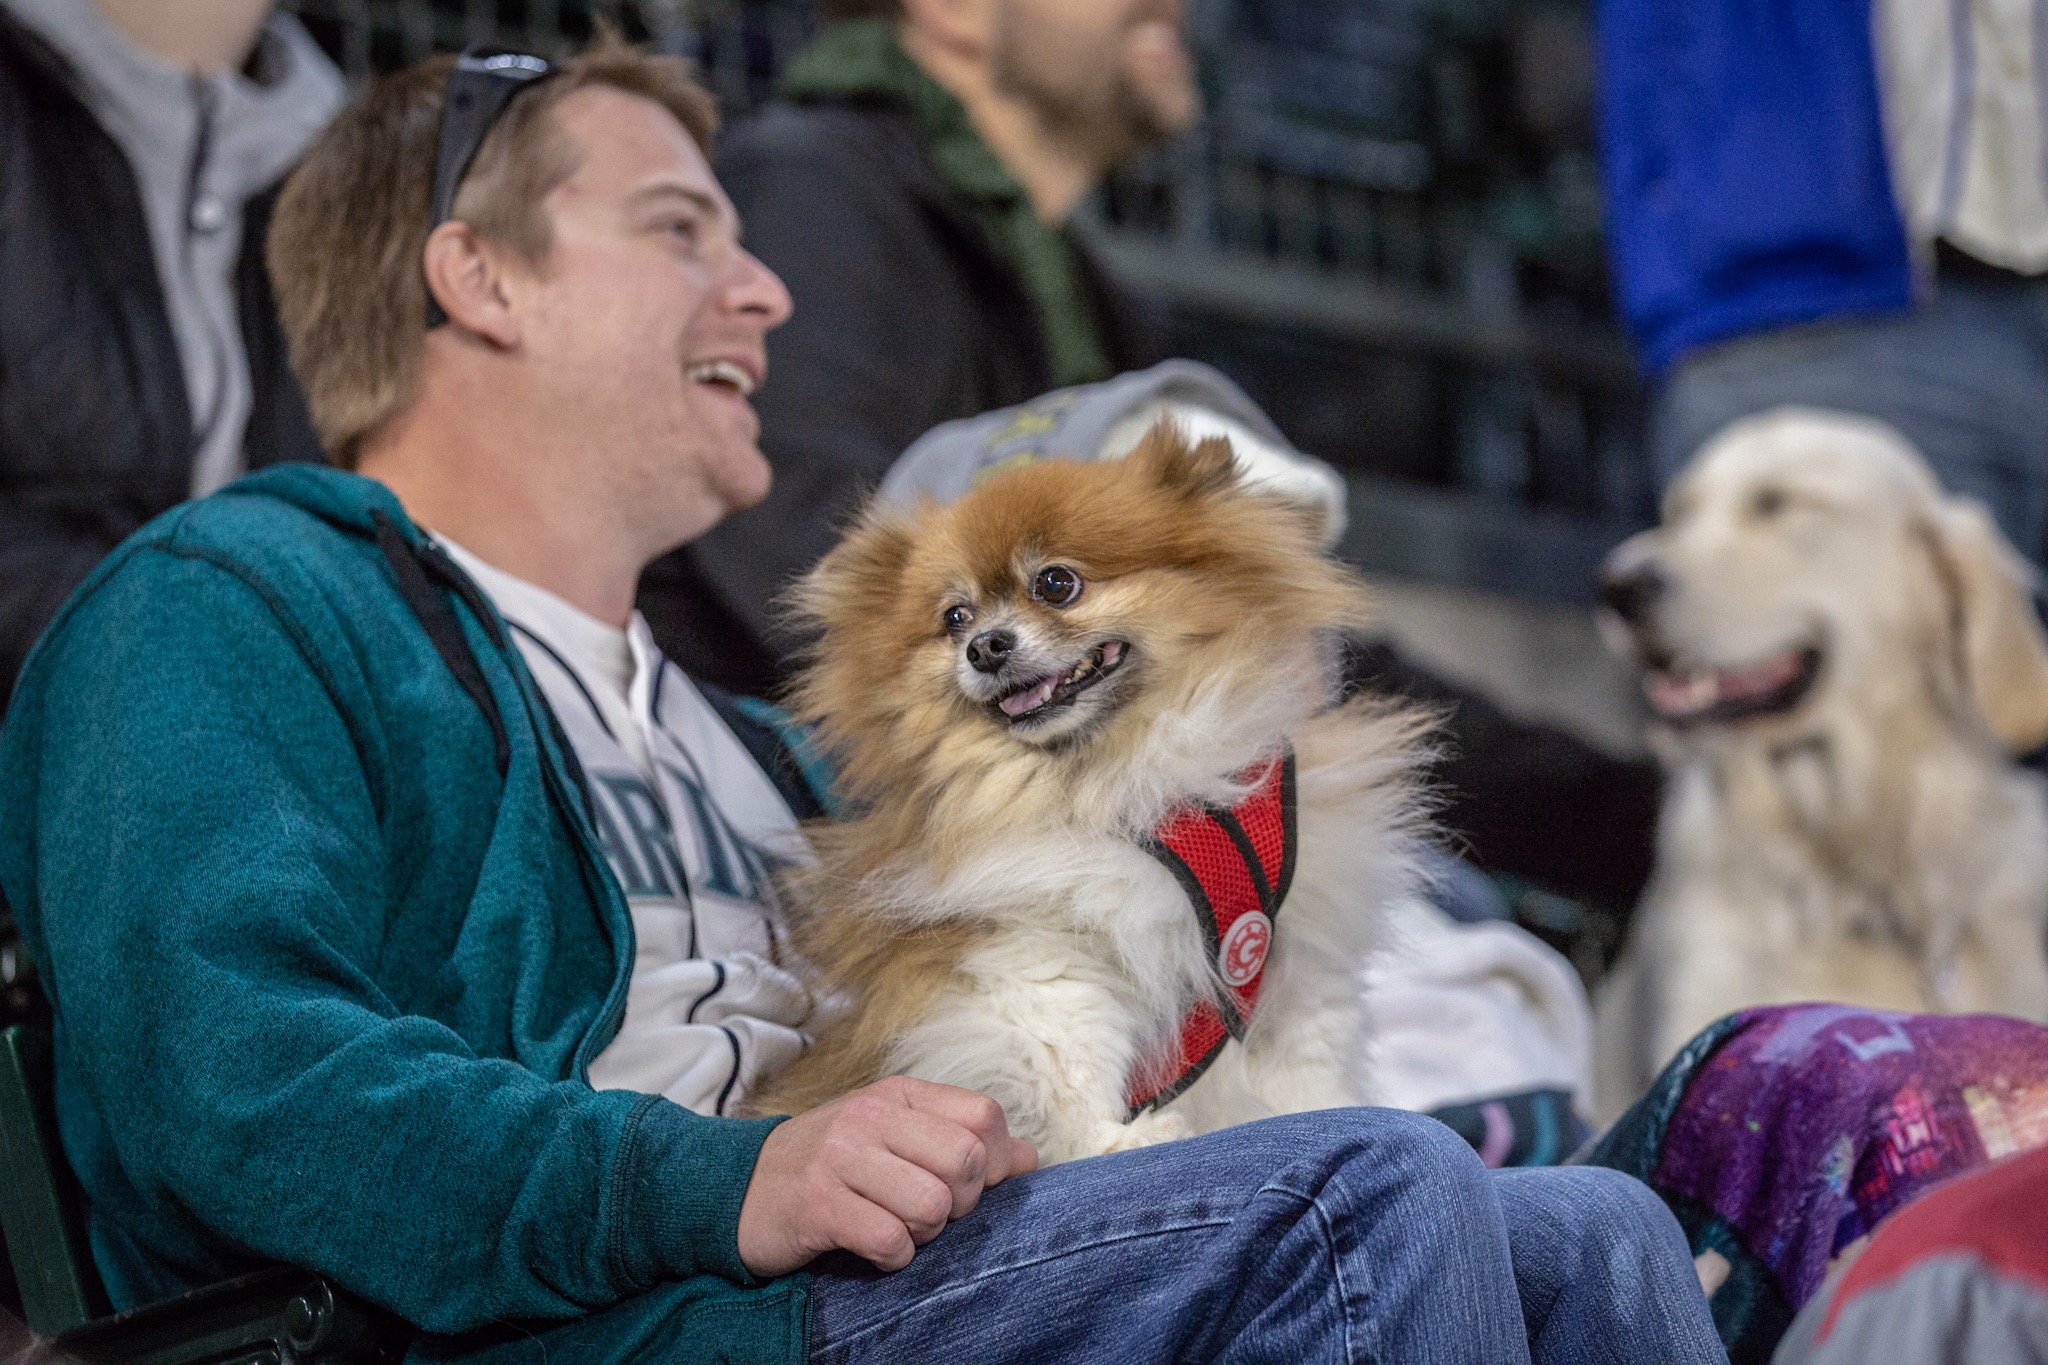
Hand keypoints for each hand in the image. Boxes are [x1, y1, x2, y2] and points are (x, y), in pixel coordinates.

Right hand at [736, 1076, 1037, 1276]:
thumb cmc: (833, 1164)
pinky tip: (875, 1248)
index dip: (992, 1162)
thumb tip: (1028, 1158)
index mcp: (898, 1094)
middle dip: (961, 1204)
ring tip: (898, 1227)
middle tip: (930, 1213)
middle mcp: (871, 1116)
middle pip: (965, 1162)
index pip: (984, 1116)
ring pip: (931, 1205)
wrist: (740, 1188)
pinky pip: (889, 1240)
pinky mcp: (818, 1205)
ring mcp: (841, 1158)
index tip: (967, 1185)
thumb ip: (959, 1138)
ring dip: (925, 1233)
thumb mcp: (895, 1135)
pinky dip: (893, 1256)